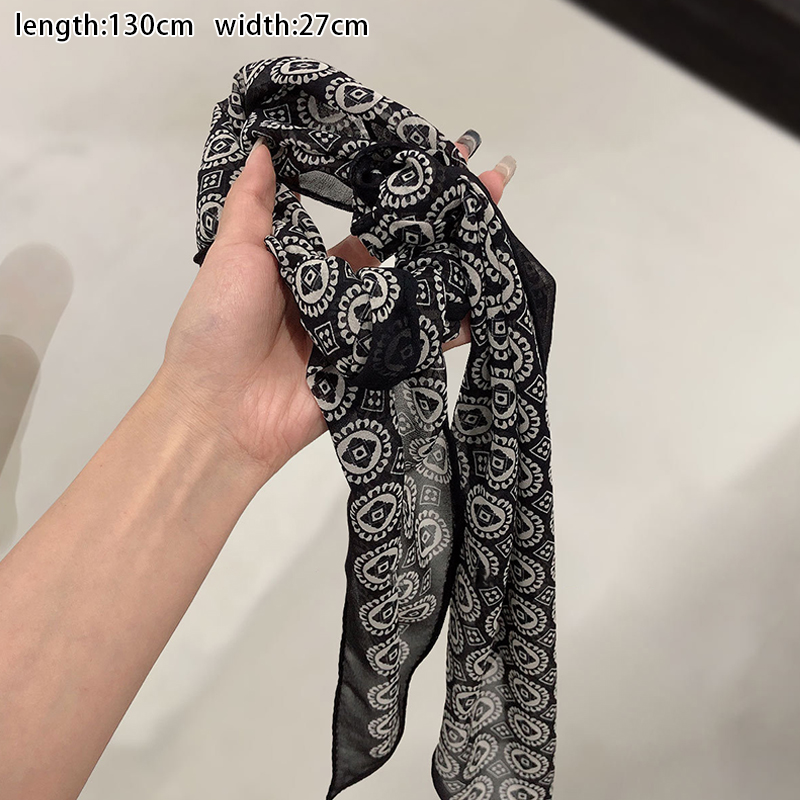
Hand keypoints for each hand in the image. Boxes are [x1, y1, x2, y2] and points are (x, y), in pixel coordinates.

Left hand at [156, 138, 512, 484]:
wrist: (218, 411)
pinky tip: (487, 294)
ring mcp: (364, 336)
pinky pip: (420, 345)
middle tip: (492, 180)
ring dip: (459, 263)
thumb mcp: (233, 254)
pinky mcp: (376, 371)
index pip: (368, 229)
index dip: (400, 197)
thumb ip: (254, 203)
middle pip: (405, 257)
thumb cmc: (219, 326)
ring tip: (497, 226)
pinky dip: (454, 326)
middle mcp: (344, 300)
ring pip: (419, 295)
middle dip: (446, 221)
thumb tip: (262, 142)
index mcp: (312, 270)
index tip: (433, 158)